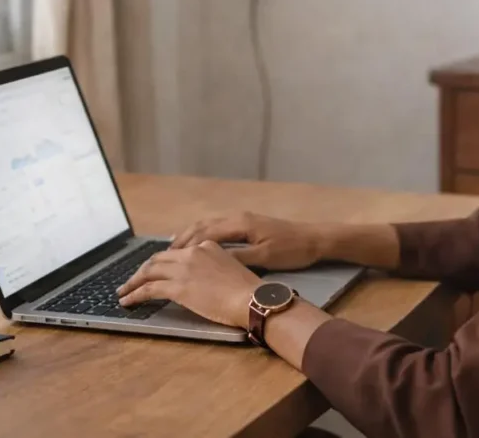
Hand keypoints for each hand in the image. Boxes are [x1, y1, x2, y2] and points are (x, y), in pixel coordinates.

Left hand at [117, 241, 262, 328]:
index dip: (162, 261)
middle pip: (158, 258)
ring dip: (133, 282)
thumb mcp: (231, 269)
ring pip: (148, 271)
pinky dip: (135, 294)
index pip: (177, 252)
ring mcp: (183, 269)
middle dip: (142, 270)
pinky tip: (128, 301)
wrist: (252, 299)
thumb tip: (202, 279)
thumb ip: (214, 267)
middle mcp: (192, 253)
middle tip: (133, 280)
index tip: (154, 269)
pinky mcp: (177, 287)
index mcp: (207, 246)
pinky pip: (148, 289)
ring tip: (123, 291)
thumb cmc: (248, 290)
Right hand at [171, 212, 324, 270]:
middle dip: (182, 240)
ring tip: (173, 249)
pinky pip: (217, 226)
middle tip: (163, 256)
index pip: (205, 234)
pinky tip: (198, 244)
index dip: (185, 247)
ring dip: (190, 235)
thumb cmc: (292, 249)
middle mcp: (238, 217)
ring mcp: (242, 219)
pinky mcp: (248, 224)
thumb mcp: (265, 257)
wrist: (314, 239)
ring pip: (208, 224)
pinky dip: (202, 234)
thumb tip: (211, 261)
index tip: (168, 259)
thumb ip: (238, 258)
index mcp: (240, 224)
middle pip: (202, 226)